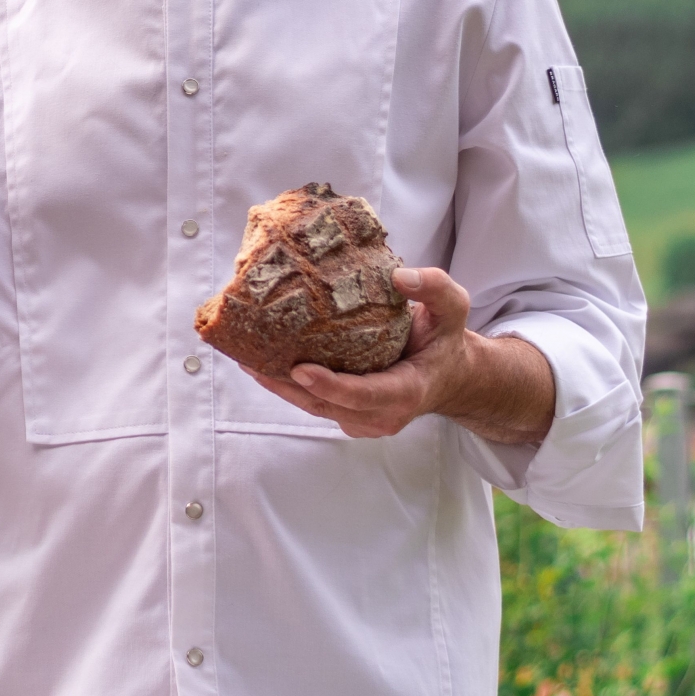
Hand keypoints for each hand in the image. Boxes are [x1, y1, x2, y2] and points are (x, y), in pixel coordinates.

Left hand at [241, 266, 555, 444]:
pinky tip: (258, 359)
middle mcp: (381, 413)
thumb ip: (434, 288)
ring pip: (311, 406)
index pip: (365, 395)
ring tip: (242, 356)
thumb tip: (399, 276)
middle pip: (326, 404)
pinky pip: (311, 402)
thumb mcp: (452, 309)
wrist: (449, 375)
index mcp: (407, 391)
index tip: (300, 369)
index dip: (332, 386)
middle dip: (285, 385)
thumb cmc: (444, 339)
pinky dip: (284, 384)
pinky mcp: (346, 415)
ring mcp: (361, 419)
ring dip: (275, 385)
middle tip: (249, 356)